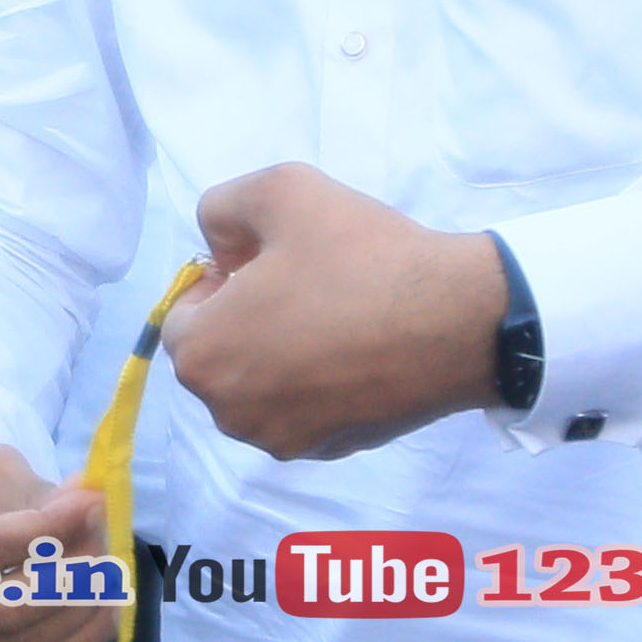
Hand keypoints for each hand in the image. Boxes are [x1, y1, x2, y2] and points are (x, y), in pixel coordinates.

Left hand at [161, 165, 503, 462]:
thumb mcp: (279, 190)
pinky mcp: (331, 451)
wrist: (457, 321)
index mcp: (203, 357)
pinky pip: (304, 409)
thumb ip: (221, 209)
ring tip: (336, 315)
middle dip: (246, 321)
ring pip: (261, 387)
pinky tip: (360, 349)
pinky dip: (318, 383)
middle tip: (304, 283)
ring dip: (280, 354)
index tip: (269, 263)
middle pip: (219, 357)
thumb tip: (219, 248)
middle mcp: (230, 414)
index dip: (221, 281)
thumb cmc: (362, 257)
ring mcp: (283, 441)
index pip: (183, 315)